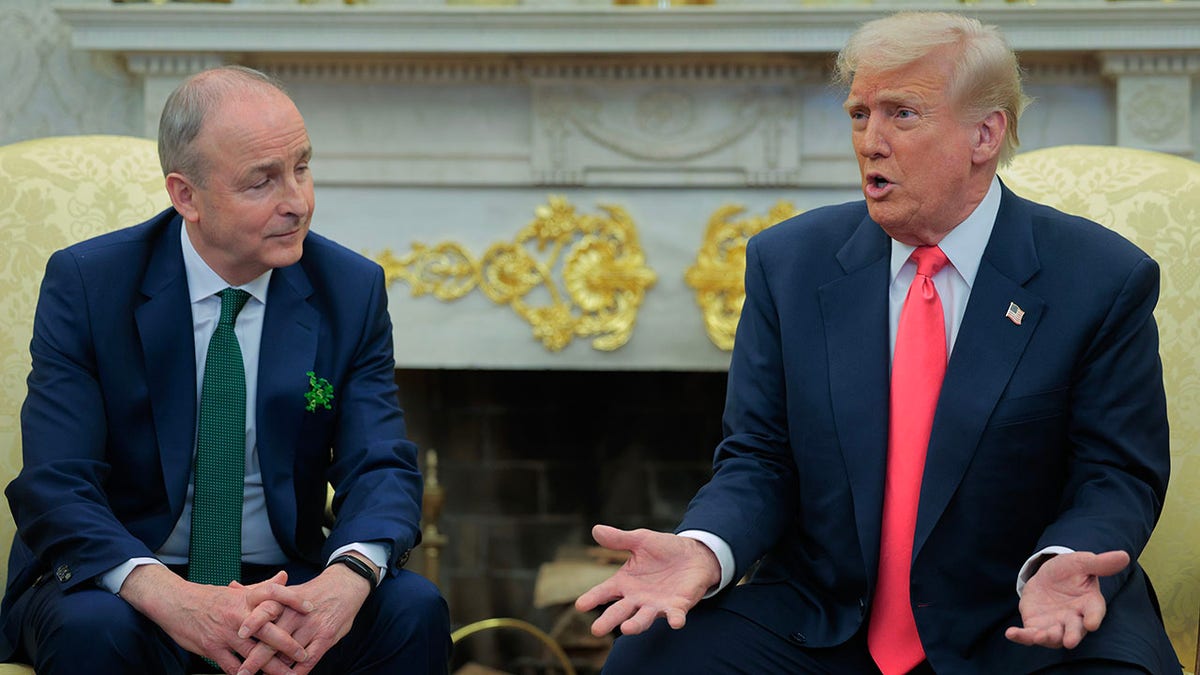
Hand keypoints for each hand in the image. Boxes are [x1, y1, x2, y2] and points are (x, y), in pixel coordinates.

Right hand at [120, 566, 311, 674]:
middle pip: (268, 630)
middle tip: (303, 655)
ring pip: (253, 654)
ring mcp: (225, 633)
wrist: (175, 603)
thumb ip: (262, 588)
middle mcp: (238, 614)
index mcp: (245, 598)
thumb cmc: (210, 598)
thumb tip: (285, 577)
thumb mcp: (237, 591)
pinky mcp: (212, 648)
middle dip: (288, 645)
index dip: (293, 599)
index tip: (311, 608)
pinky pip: (232, 666)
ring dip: (271, 667)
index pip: (274, 593)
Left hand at [237, 558, 373, 674]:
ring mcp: (312, 626)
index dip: (252, 622)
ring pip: (289, 653)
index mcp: (284, 601)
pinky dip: (297, 672)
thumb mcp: (286, 590)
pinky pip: (309, 659)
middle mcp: (297, 614)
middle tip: (243, 672)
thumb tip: (232, 587)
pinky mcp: (325, 637)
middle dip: (256, 658)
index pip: (266, 610)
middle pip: (274, 639)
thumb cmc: (311, 592)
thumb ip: (259, 593)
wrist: (344, 586)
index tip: (239, 636)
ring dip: (275, 670)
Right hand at [575, 525, 720, 636]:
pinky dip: (675, 619)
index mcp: (625, 582)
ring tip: (626, 629)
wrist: (694, 555)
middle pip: (620, 611)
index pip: (604, 591)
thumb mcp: (640, 540)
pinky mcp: (678, 607)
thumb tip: (595, 529)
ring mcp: (657, 605)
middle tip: (596, 630)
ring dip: (636, 625)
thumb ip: (619, 539)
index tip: (580, 605)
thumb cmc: (664, 549)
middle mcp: (637, 598)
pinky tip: (675, 622)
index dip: (593, 598)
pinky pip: (676, 615)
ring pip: (644, 618)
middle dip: (609, 620)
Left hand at [1005, 550, 1129, 649]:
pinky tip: (1010, 633)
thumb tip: (1124, 555)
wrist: (1048, 576)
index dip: (1093, 618)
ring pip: (1052, 637)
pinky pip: (1028, 634)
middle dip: (1072, 636)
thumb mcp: (1082, 562)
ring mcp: (1054, 624)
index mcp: (1089, 604)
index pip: (1094, 612)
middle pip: (1074, 631)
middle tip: (1069, 641)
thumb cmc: (1070, 571)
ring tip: (1037, 636)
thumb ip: (1100, 563)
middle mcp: (1073, 619)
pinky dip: (1021, 636)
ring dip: (1046, 638)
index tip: (1092, 624)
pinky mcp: (1036, 625)